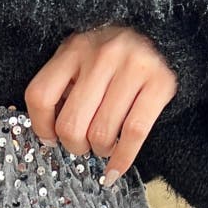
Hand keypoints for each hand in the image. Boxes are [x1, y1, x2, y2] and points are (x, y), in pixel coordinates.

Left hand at [25, 24, 177, 185]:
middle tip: (83, 144)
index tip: (50, 138)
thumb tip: (50, 135)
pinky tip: (115, 170)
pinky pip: (133, 134)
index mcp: (75, 48)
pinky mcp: (160, 82)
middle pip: (71, 125)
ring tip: (104, 145)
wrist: (166, 37)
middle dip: (74, 146)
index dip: (41, 127)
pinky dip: (121, 160)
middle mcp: (103, 55)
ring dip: (100, 151)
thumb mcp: (82, 60)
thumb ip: (64, 87)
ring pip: (101, 134)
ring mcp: (133, 66)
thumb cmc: (116, 59)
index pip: (41, 96)